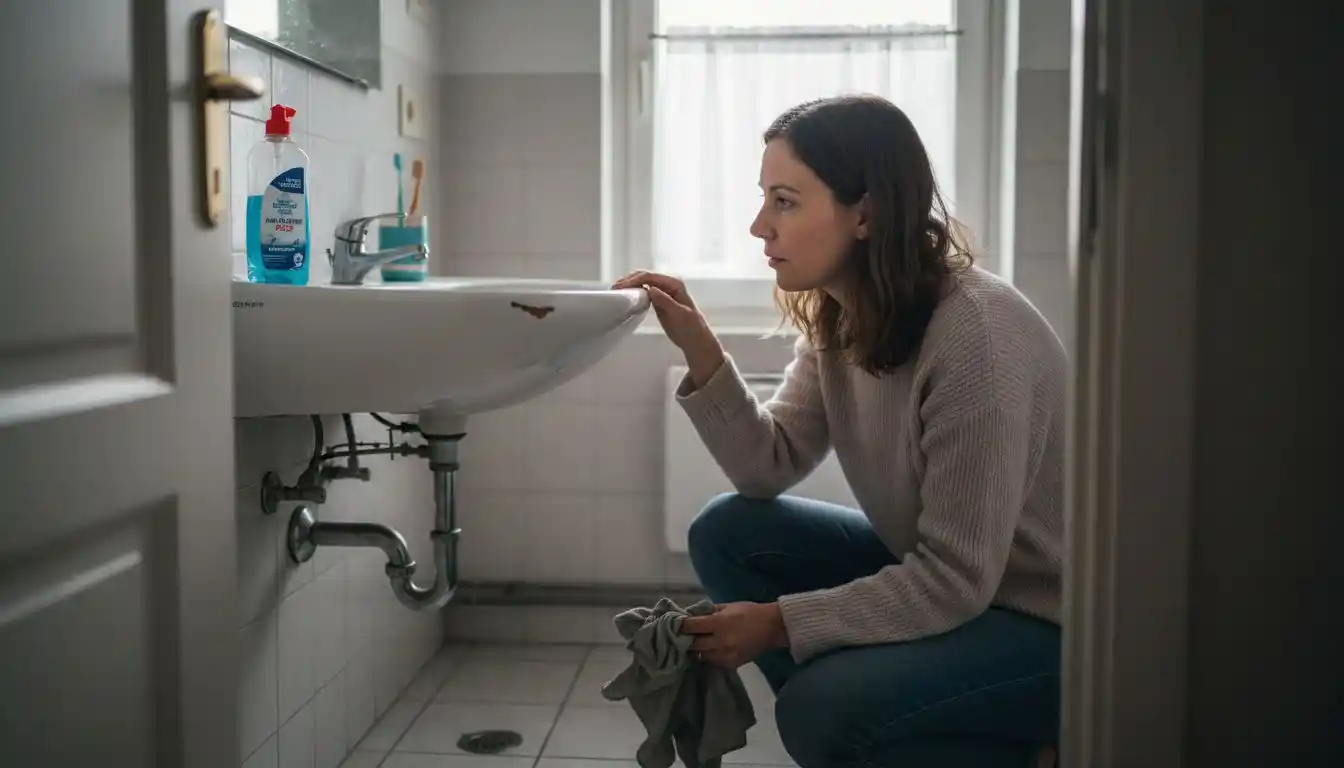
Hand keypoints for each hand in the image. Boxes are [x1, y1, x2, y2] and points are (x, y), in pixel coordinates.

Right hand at [611, 271, 724, 386]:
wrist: (695, 340)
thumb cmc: (691, 328)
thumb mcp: (679, 315)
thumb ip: (665, 301)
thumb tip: (651, 289)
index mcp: (674, 284)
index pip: (650, 277)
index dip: (633, 280)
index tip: (620, 288)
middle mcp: (668, 283)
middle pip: (644, 276)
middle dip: (628, 280)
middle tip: (613, 289)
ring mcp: (662, 290)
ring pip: (641, 282)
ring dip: (628, 284)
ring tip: (614, 291)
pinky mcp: (658, 299)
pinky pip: (642, 290)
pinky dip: (632, 291)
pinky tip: (624, 296)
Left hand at [680, 602, 788, 668]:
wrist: (773, 628)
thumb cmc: (750, 612)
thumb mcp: (728, 606)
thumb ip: (708, 611)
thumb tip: (690, 615)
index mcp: (719, 624)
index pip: (691, 626)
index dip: (680, 625)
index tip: (673, 624)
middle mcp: (720, 641)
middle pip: (693, 644)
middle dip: (685, 640)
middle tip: (679, 636)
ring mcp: (726, 655)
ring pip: (701, 656)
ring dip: (695, 650)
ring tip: (690, 644)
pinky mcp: (731, 664)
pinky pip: (712, 662)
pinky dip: (707, 656)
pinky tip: (706, 650)